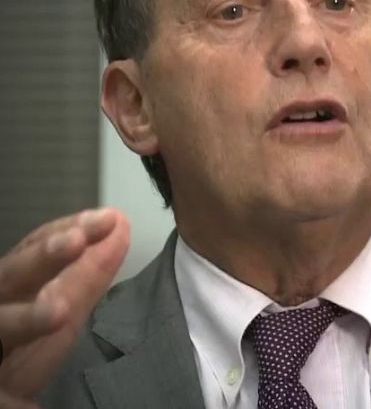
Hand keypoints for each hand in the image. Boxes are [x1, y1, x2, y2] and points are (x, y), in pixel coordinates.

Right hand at [0, 209, 129, 406]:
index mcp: (12, 288)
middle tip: (75, 240)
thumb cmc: (20, 342)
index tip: (106, 218)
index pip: (34, 248)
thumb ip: (87, 272)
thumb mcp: (55, 303)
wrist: (0, 383)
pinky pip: (0, 394)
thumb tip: (120, 225)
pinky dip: (14, 402)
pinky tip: (34, 406)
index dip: (68, 229)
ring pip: (1, 325)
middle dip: (42, 258)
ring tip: (59, 312)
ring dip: (25, 318)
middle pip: (10, 276)